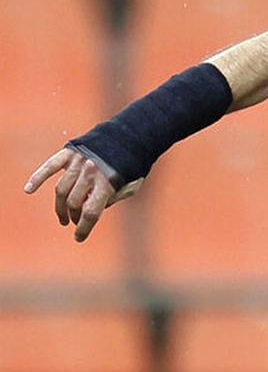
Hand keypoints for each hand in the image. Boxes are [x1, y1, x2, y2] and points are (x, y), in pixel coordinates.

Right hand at [24, 148, 142, 241]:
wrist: (131, 135)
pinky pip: (50, 166)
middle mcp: (91, 173)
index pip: (91, 212)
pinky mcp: (70, 153)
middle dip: (74, 216)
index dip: (83, 228)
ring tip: (63, 217)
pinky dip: (38, 177)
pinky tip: (28, 189)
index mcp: (108, 183)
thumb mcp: (132, 185)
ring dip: (60, 207)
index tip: (78, 237)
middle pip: (74, 202)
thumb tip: (94, 210)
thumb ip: (114, 198)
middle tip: (76, 221)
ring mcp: (79, 162)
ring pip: (61, 190)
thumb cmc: (134, 163)